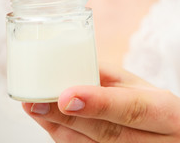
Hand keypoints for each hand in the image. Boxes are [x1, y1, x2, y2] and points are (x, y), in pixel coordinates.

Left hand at [23, 67, 179, 142]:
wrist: (168, 131)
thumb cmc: (149, 102)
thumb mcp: (136, 84)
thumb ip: (105, 77)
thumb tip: (70, 67)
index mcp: (164, 113)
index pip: (131, 109)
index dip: (98, 103)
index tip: (65, 96)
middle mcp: (155, 142)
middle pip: (106, 134)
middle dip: (66, 119)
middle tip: (36, 103)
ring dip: (59, 129)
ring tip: (35, 109)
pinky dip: (64, 137)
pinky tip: (49, 122)